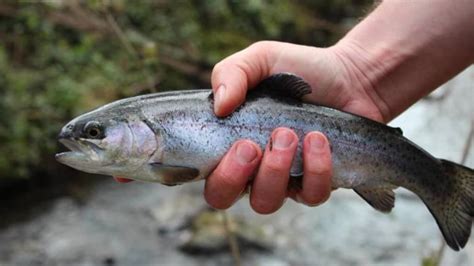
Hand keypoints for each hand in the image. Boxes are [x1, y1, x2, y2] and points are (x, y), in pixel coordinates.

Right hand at [204, 41, 386, 212]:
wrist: (350, 77)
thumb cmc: (299, 70)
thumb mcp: (260, 59)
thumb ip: (231, 73)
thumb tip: (219, 106)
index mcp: (230, 143)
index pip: (205, 175)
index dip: (209, 173)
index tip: (233, 142)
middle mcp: (252, 168)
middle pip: (223, 198)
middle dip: (233, 176)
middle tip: (251, 145)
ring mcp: (284, 180)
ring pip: (265, 202)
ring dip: (274, 170)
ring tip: (289, 133)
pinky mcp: (316, 184)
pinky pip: (310, 195)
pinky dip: (314, 169)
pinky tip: (318, 139)